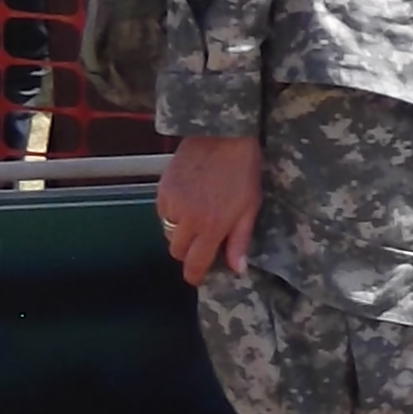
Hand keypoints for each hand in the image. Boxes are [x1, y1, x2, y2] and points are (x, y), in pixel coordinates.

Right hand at [159, 134, 261, 286]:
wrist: (223, 136)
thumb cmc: (243, 171)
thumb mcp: (250, 208)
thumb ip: (240, 240)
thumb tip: (237, 269)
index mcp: (212, 226)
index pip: (194, 263)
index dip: (194, 275)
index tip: (197, 277)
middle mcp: (187, 219)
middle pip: (177, 251)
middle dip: (188, 251)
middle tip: (202, 240)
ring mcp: (172, 203)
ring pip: (168, 232)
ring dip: (180, 231)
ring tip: (197, 215)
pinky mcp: (162, 189)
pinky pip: (162, 212)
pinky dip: (172, 212)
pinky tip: (188, 199)